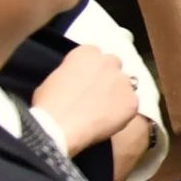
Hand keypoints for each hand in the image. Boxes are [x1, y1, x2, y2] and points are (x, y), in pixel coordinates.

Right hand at [30, 43, 147, 164]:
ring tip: (103, 110)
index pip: (95, 54)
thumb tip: (77, 79)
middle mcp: (109, 62)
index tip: (86, 79)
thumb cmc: (48, 105)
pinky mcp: (132, 101)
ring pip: (125, 84)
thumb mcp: (54, 78)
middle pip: (114, 65)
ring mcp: (123, 81)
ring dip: (117, 93)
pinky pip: (131, 104)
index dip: (91, 68)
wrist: (58, 127)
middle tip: (97, 93)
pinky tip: (110, 121)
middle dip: (107, 76)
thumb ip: (72, 72)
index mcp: (87, 52)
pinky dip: (124, 111)